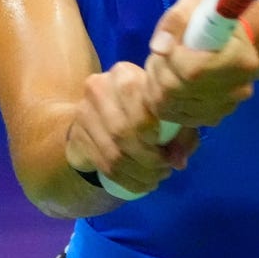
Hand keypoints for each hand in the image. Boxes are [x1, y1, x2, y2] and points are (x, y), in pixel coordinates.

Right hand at [65, 61, 198, 196]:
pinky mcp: (76, 134)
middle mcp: (99, 86)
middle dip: (149, 159)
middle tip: (164, 170)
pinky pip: (103, 165)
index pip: (140, 106)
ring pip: (114, 153)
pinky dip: (126, 180)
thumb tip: (178, 161)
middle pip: (124, 131)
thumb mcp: (167, 115)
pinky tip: (139, 183)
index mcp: (125, 74)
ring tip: (154, 179)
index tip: (169, 151)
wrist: (100, 114)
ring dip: (139, 174)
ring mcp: (84, 110)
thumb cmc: (144, 110)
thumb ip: (181, 134)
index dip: (156, 135)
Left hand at [144, 0, 258, 127]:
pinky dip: (159, 98)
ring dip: (155, 82)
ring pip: (168, 104)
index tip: (171, 42)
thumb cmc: (211, 17)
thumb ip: (177, 19)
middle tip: (161, 53)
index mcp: (241, 59)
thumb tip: (159, 48)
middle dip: (159, 68)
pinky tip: (167, 80)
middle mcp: (237, 90)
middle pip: (177, 90)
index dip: (171, 57)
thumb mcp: (196, 3)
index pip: (193, 71)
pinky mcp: (210, 119)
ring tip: (163, 64)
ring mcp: (224, 109)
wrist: (227, 40)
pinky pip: (170, 115)